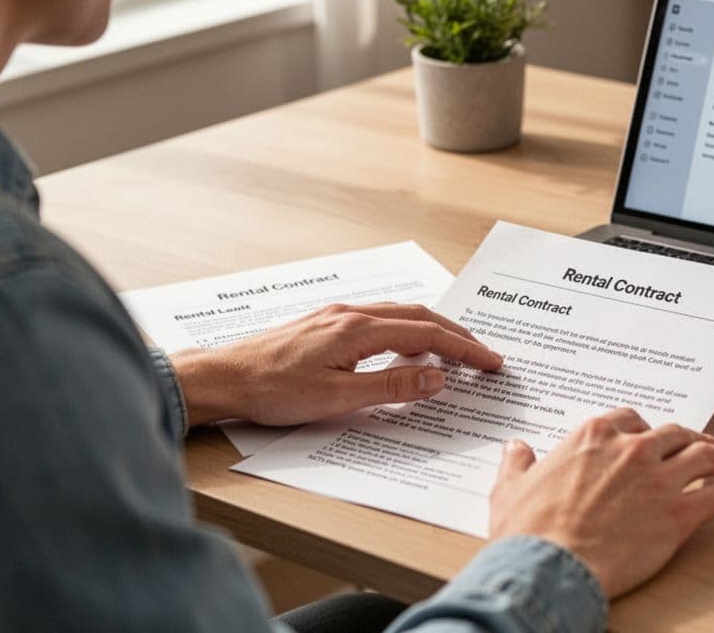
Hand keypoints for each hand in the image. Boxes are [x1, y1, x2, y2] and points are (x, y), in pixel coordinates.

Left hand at [170, 303, 502, 426]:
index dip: (463, 348)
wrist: (223, 378)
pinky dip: (406, 331)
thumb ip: (391, 388)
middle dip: (457, 334)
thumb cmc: (272, 391)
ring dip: (432, 330)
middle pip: (419, 316)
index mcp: (359, 330)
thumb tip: (436, 379)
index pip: (427, 334)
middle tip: (484, 355)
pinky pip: (379, 320)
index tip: (490, 361)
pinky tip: (405, 348)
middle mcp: (351, 314)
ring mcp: (337, 316)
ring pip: (399, 315)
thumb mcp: (338, 399)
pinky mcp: (325, 324)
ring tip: (454, 351)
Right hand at [488, 407, 713, 597]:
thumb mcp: (510, 488)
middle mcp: (631, 449)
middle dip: (692, 438)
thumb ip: (517, 464)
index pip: (630, 418)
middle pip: (674, 434)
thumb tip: (515, 449)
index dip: (644, 428)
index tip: (651, 435)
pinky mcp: (677, 513)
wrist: (550, 566)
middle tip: (705, 444)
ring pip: (705, 457)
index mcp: (593, 436)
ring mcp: (658, 479)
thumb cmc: (529, 533)